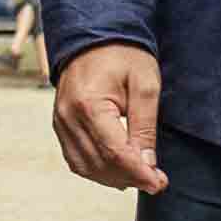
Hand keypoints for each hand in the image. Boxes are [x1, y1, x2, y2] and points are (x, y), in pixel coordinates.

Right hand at [51, 44, 166, 195]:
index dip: (139, 173)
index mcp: (89, 104)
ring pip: (86, 167)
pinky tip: (119, 170)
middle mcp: (68, 117)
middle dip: (130, 178)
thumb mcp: (145, 84)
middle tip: (156, 181)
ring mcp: (60, 122)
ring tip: (140, 175)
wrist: (94, 37)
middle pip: (100, 164)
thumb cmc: (123, 55)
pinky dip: (98, 170)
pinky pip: (76, 159)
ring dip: (114, 178)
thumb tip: (148, 164)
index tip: (160, 183)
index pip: (114, 152)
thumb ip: (145, 126)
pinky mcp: (60, 126)